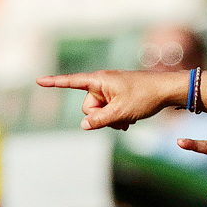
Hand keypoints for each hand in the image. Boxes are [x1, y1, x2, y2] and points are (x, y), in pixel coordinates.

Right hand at [36, 70, 180, 129]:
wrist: (168, 90)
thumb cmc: (145, 96)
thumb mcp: (121, 112)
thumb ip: (100, 120)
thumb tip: (84, 125)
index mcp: (100, 81)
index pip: (72, 82)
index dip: (55, 83)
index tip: (38, 81)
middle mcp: (103, 83)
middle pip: (88, 107)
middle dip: (101, 117)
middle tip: (120, 119)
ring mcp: (112, 89)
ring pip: (100, 112)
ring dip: (112, 119)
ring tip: (128, 120)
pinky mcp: (120, 95)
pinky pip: (110, 110)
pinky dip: (118, 117)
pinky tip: (130, 120)